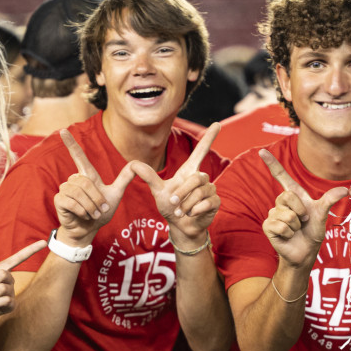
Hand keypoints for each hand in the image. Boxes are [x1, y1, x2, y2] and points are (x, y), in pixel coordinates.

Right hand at [53, 129, 134, 243]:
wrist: (88, 230)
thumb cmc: (100, 212)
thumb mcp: (115, 194)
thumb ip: (124, 179)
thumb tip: (136, 164)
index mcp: (86, 176)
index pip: (79, 156)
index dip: (71, 144)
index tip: (63, 130)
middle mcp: (74, 179)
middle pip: (86, 182)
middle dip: (96, 198)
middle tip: (99, 210)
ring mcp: (65, 189)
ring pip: (79, 192)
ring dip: (90, 206)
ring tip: (92, 213)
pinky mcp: (59, 200)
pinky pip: (71, 201)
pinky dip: (81, 210)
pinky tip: (83, 215)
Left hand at [132, 123, 220, 241]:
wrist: (181, 227)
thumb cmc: (171, 207)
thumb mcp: (158, 192)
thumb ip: (149, 177)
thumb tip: (133, 163)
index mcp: (189, 172)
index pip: (201, 151)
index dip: (209, 138)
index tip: (217, 124)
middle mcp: (202, 178)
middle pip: (196, 178)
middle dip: (182, 192)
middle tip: (173, 203)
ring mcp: (210, 190)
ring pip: (200, 193)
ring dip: (186, 204)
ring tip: (181, 211)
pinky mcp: (216, 202)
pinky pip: (206, 203)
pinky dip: (194, 211)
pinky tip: (191, 214)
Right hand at [260, 149, 347, 268]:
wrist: (304, 252)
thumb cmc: (312, 232)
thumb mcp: (322, 214)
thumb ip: (330, 200)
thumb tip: (345, 190)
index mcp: (294, 196)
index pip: (281, 176)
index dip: (272, 164)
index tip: (262, 150)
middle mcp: (281, 203)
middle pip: (288, 196)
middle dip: (301, 211)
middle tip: (304, 221)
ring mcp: (273, 214)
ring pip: (286, 214)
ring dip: (296, 225)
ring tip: (296, 229)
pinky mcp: (268, 226)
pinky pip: (280, 225)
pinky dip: (288, 233)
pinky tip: (288, 236)